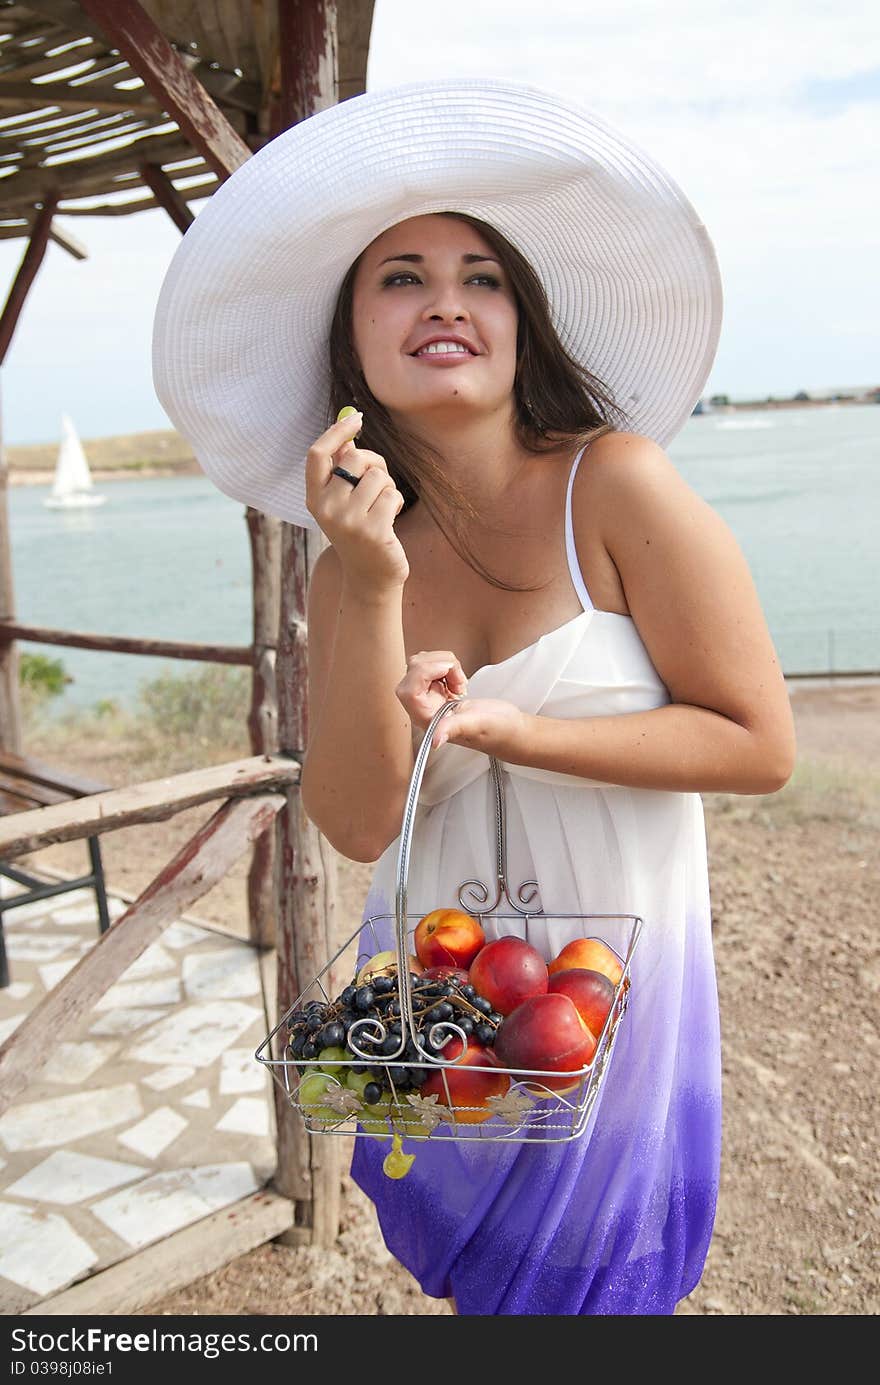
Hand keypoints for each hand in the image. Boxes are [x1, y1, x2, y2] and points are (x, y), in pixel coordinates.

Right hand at [305, 411, 408, 590]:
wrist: (369, 577)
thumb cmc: (359, 532)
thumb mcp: (343, 502)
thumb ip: (342, 471)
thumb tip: (348, 436)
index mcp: (314, 499)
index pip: (317, 455)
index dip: (337, 432)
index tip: (356, 418)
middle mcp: (326, 509)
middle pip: (355, 459)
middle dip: (375, 463)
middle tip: (381, 480)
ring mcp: (349, 521)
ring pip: (378, 476)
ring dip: (388, 487)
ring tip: (383, 507)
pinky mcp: (373, 531)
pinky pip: (392, 495)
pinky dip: (397, 503)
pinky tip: (391, 519)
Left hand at [395, 652, 526, 756]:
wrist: (508, 727)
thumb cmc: (495, 731)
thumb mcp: (476, 726)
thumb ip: (453, 728)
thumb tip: (435, 741)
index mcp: (428, 720)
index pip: (408, 690)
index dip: (424, 672)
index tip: (447, 670)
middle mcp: (424, 708)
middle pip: (413, 672)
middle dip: (437, 665)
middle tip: (458, 677)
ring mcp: (430, 696)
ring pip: (422, 664)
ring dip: (444, 663)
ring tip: (460, 681)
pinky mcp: (438, 688)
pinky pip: (432, 665)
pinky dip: (447, 664)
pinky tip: (458, 680)